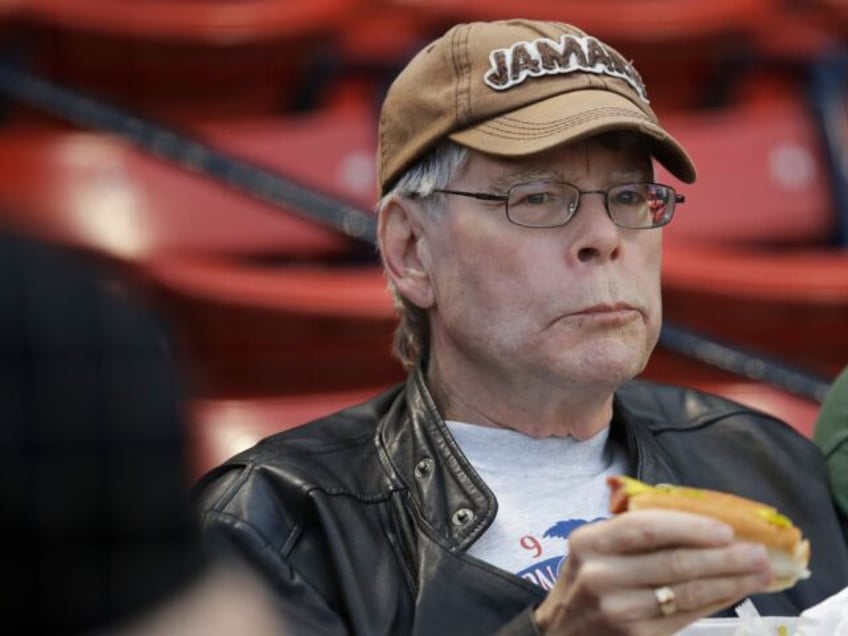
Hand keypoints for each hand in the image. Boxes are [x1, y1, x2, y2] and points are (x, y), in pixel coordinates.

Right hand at [534, 509, 773, 634]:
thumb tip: (703, 524)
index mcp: (590, 542)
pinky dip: (714, 604)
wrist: (560, 635)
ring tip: (760, 573)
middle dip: (724, 557)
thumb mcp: (594, 550)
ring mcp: (617, 611)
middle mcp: (600, 575)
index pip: (646, 527)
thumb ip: (633, 534)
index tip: (726, 529)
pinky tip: (734, 593)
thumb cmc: (586, 582)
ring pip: (685, 593)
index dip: (690, 527)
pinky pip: (684, 618)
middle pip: (673, 562)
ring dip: (730, 582)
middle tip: (760, 552)